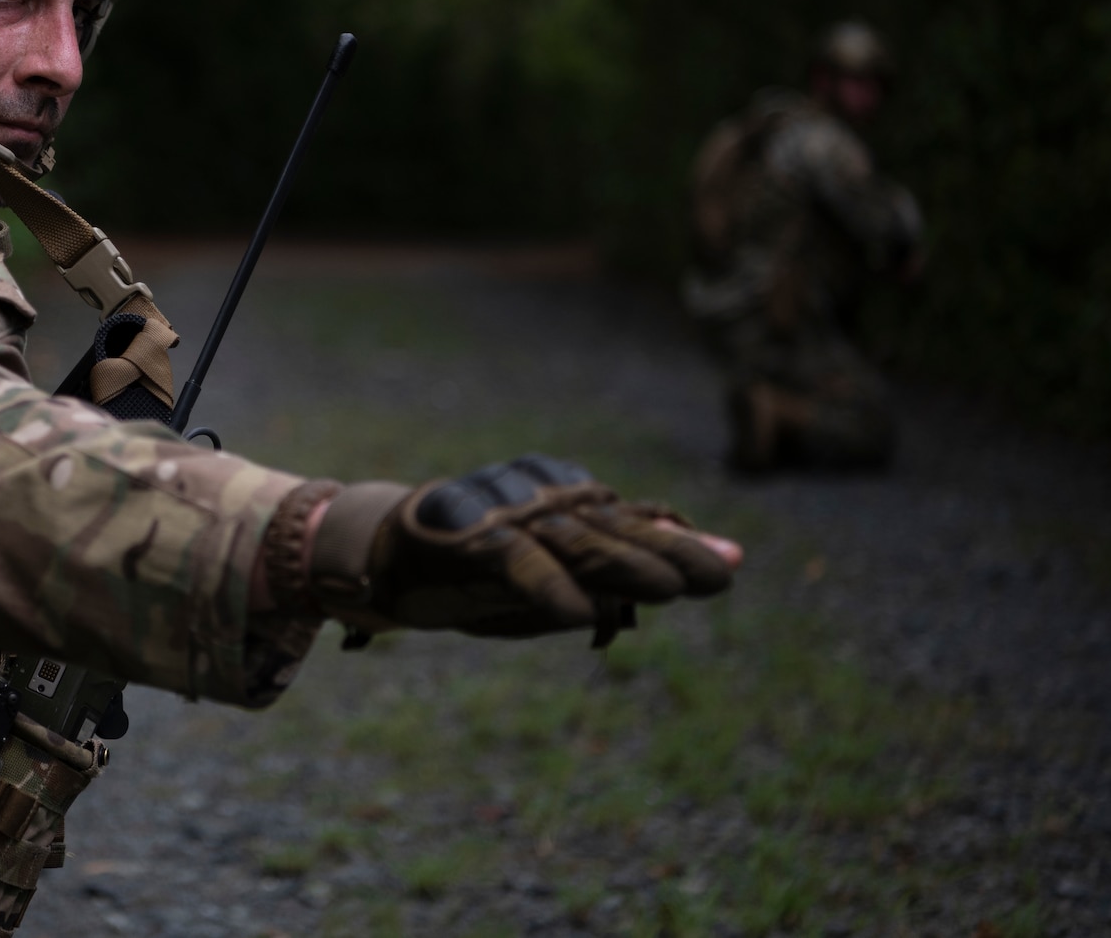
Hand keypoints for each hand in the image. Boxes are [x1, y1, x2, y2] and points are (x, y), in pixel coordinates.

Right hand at [304, 455, 737, 640]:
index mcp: (568, 503)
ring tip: (669, 590)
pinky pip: (513, 560)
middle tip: (718, 576)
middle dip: (666, 552)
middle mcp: (541, 498)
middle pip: (613, 528)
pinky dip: (545, 585)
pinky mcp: (465, 537)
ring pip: (572, 539)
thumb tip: (721, 564)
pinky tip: (576, 613)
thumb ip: (624, 578)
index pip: (631, 523)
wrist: (381, 554)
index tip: (728, 564)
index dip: (678, 542)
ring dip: (621, 564)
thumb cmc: (478, 572)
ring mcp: (503, 512)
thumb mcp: (554, 581)